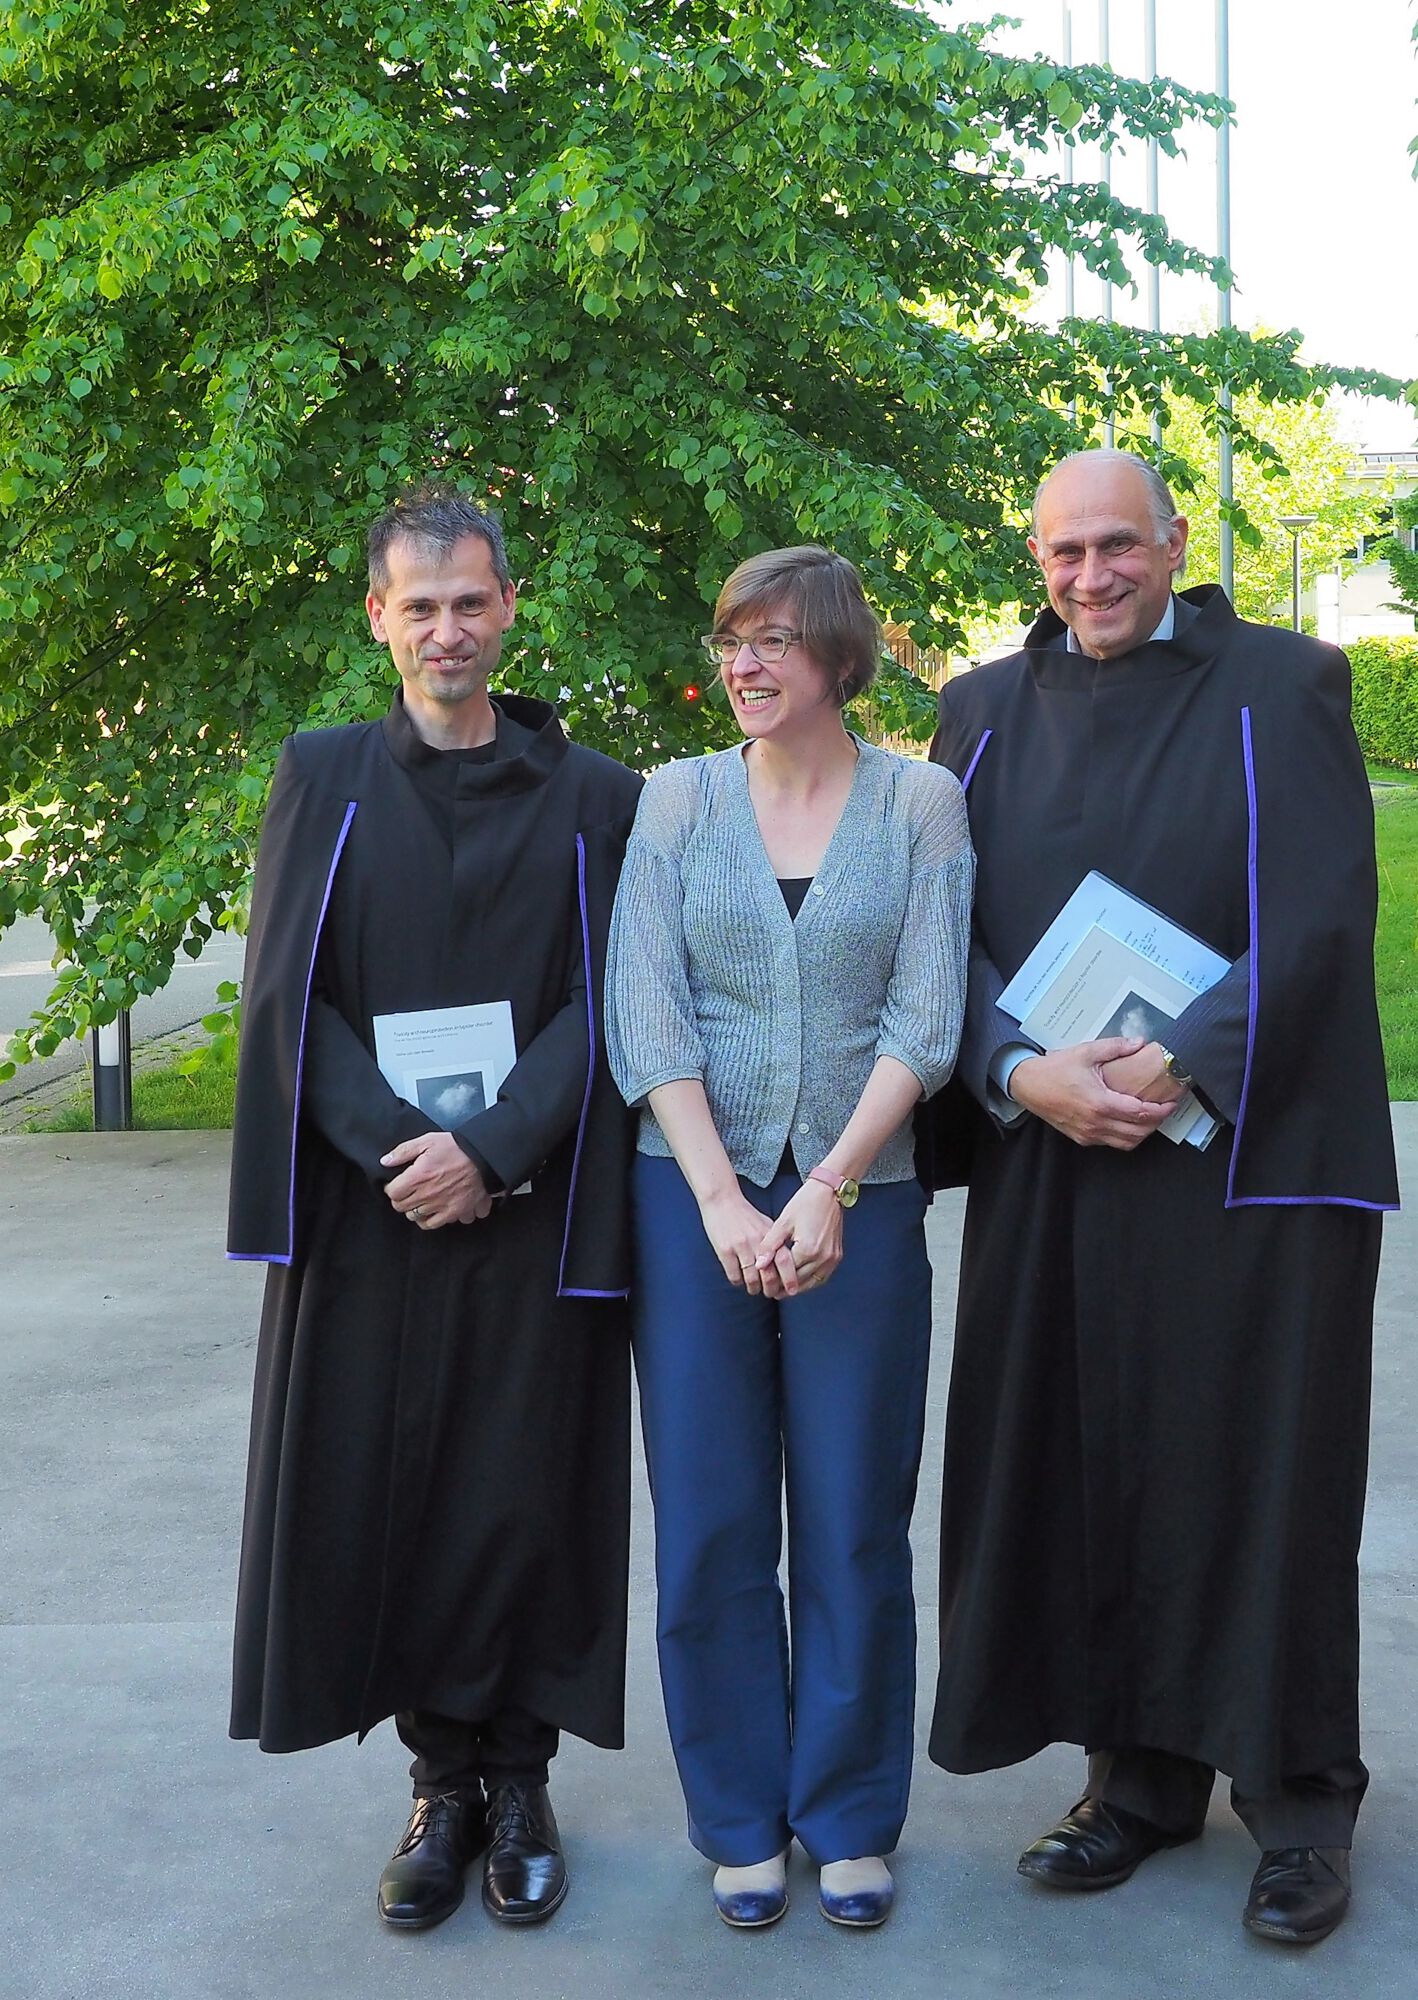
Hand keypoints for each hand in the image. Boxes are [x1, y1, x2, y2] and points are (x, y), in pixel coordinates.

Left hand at [380, 1132, 492, 1227]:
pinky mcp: (454, 1213)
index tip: (397, 1184)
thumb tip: (385, 1161)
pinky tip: (433, 1210)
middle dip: (402, 1198)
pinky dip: (430, 1219)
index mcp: (418, 1176)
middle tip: (409, 1191)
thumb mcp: (428, 1141)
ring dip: (415, 1209)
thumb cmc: (456, 1148)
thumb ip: (404, 1151)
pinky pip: (433, 1224)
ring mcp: (440, 1206)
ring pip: (415, 1217)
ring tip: (421, 1200)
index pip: (392, 1193)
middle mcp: (427, 1194)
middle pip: (401, 1207)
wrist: (484, 1158)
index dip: (392, 1187)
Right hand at [697, 1187, 784, 1296]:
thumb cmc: (745, 1214)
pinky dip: (738, 1282)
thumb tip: (787, 1264)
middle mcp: (757, 1242)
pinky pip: (733, 1275)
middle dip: (771, 1290)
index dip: (789, 1280)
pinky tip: (739, 1279)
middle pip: (769, 1275)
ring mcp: (740, 1246)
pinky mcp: (724, 1250)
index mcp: (770, 1235)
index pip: (785, 1262)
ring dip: (753, 1288)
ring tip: (754, 1289)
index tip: (790, 1290)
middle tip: (770, 1294)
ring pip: (751, 1279)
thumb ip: (777, 1243)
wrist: (722, 1200)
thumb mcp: (766, 1225)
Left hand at [754, 1180, 843, 1295]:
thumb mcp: (783, 1222)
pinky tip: (800, 1280)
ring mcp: (832, 1258)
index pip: (786, 1274)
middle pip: (799, 1282)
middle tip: (771, 1291)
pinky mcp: (837, 1256)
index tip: (764, 1284)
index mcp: (807, 1249)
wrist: (830, 1192)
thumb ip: (770, 1246)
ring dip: (798, 1287)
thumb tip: (758, 1265)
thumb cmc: (805, 1203)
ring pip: (812, 1283)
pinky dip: (811, 1281)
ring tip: (783, 1289)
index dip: (774, 1280)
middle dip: (784, 1287)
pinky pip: (822, 1277)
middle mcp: (822, 1258)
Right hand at [1007, 1038, 1175, 1150]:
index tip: (1172, 1102)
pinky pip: (1112, 1143)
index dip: (1161, 1110)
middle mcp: (1096, 1123)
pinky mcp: (1082, 1138)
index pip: (1141, 1113)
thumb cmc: (1053, 1070)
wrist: (1027, 1085)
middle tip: (1166, 1109)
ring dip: (1143, 1133)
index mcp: (1100, 1103)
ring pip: (1127, 1143)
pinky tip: (1128, 1122)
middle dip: (1157, 1123)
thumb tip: (1139, 1043)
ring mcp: (1088, 1134)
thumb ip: (1115, 1047)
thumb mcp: (1086, 1052)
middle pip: (1139, 1133)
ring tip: (1151, 1117)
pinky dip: (1126, 1136)